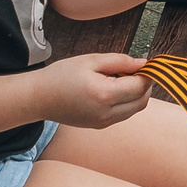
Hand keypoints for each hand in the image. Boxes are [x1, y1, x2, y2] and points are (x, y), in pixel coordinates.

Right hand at [38, 52, 152, 130]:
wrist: (39, 98)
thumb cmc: (61, 76)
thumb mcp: (91, 60)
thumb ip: (120, 61)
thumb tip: (143, 63)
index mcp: (104, 94)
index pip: (140, 86)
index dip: (147, 74)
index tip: (144, 64)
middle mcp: (106, 113)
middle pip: (142, 101)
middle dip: (145, 85)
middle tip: (134, 70)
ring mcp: (103, 123)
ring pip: (135, 109)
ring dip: (136, 94)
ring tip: (120, 79)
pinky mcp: (100, 126)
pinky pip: (124, 114)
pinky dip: (127, 102)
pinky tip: (112, 89)